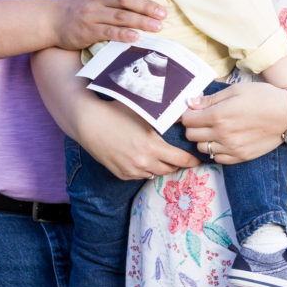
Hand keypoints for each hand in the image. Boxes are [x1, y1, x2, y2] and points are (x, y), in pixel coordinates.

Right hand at [54, 0, 165, 49]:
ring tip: (158, 27)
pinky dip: (123, 34)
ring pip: (119, 16)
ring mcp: (91, 14)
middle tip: (163, 13)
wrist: (53, 19)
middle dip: (145, 6)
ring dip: (140, 22)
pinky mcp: (87, 31)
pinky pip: (107, 32)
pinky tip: (136, 37)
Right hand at [76, 100, 200, 180]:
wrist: (88, 122)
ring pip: (155, 173)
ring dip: (161, 167)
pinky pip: (140, 175)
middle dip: (177, 164)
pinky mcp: (122, 174)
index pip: (181, 160)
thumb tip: (183, 114)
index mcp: (152, 146)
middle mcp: (143, 162)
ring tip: (164, 158)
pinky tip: (144, 158)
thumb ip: (163, 116)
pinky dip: (145, 168)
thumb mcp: (143, 112)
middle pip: (169, 169)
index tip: (197, 158)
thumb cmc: (116, 111)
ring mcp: (131, 170)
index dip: (191, 160)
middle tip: (182, 157)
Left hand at [182, 82, 286, 163]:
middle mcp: (222, 135)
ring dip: (203, 139)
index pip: (187, 121)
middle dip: (193, 126)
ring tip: (214, 129)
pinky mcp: (240, 157)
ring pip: (202, 149)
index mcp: (219, 116)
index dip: (187, 114)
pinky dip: (215, 150)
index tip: (194, 111)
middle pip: (191, 136)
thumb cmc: (263, 97)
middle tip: (203, 119)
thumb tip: (190, 103)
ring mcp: (231, 148)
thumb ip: (210, 99)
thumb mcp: (235, 91)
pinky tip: (224, 140)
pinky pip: (216, 159)